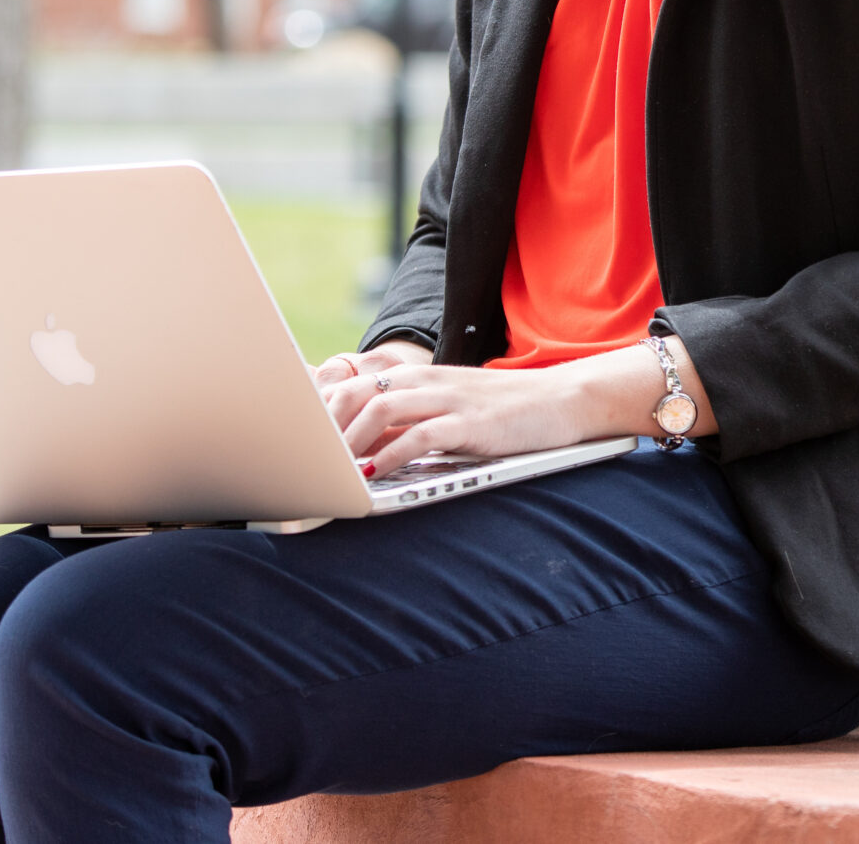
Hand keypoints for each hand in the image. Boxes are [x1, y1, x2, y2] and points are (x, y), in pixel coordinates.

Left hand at [317, 337, 716, 477]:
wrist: (565, 400)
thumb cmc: (507, 414)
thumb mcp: (453, 409)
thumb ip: (413, 423)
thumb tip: (365, 453)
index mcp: (419, 379)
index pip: (353, 382)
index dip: (318, 409)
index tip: (293, 439)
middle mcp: (427, 383)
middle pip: (355, 393)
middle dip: (322, 429)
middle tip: (303, 462)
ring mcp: (449, 400)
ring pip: (380, 411)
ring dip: (349, 444)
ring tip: (331, 472)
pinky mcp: (471, 423)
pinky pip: (421, 437)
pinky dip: (392, 458)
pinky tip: (378, 479)